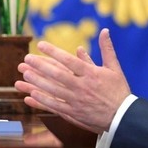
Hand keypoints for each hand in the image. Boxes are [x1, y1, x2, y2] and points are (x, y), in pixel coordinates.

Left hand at [14, 28, 130, 133]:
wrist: (123, 117)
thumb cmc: (119, 91)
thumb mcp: (114, 68)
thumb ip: (107, 49)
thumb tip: (105, 30)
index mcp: (91, 74)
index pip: (69, 60)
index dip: (53, 52)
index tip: (40, 44)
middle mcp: (82, 87)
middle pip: (57, 75)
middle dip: (40, 66)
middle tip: (27, 58)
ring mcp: (76, 101)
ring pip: (53, 91)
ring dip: (37, 82)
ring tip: (25, 74)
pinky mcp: (74, 113)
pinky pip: (55, 106)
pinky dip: (43, 100)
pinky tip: (31, 94)